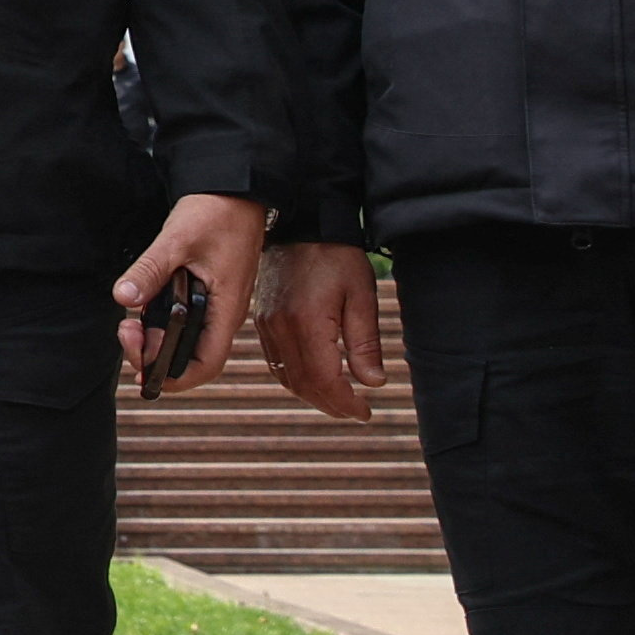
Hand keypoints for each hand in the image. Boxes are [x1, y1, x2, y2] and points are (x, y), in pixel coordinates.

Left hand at [113, 192, 264, 396]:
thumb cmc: (216, 212)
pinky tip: (142, 302)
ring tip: (129, 319)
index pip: (205, 365)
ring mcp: (215, 304)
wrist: (233, 187)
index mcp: (226, 310)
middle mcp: (223, 314)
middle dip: (153, 354)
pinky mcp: (205, 292)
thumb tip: (123, 299)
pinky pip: (180, 318)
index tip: (140, 368)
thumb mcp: (177, 240)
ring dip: (153, 336)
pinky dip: (158, 319)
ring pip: (182, 338)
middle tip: (126, 330)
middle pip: (188, 357)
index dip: (173, 377)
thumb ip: (150, 271)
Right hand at [258, 239, 381, 421]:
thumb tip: (373, 383)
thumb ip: (366, 343)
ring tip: (338, 401)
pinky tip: (314, 379)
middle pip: (303, 385)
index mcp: (306, 323)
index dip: (345, 403)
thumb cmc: (337, 255)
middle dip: (331, 405)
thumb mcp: (362, 295)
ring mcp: (266, 325)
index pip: (324, 380)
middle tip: (356, 411)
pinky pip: (275, 362)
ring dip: (312, 396)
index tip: (366, 412)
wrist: (302, 223)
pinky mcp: (261, 320)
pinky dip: (294, 379)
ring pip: (286, 377)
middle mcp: (280, 328)